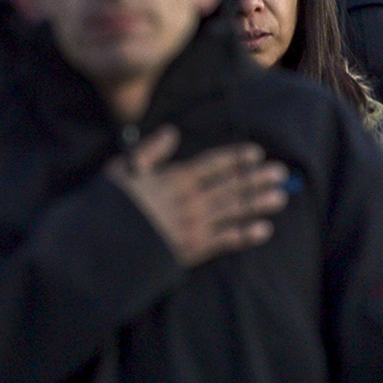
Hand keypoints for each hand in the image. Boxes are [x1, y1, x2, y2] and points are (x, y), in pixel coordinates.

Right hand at [106, 127, 290, 267]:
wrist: (102, 247)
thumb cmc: (109, 207)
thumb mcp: (123, 170)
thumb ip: (150, 150)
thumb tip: (172, 132)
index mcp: (174, 178)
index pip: (213, 164)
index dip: (236, 158)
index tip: (255, 154)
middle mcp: (190, 200)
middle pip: (231, 186)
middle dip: (257, 178)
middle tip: (281, 173)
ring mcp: (194, 225)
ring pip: (234, 210)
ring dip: (259, 203)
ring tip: (281, 197)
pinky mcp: (192, 250)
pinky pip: (226, 240)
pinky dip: (246, 235)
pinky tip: (264, 230)